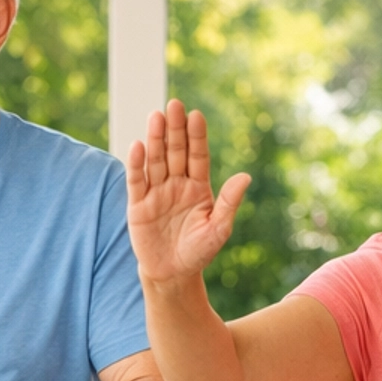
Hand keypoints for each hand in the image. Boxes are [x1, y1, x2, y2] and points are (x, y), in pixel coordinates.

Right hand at [126, 101, 250, 283]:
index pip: (198, 156)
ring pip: (156, 161)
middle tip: (174, 105)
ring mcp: (156, 193)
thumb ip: (228, 202)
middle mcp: (176, 184)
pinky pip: (137, 181)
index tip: (196, 115)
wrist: (173, 275)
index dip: (197, 136)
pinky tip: (138, 146)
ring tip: (156, 117)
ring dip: (155, 140)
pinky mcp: (138, 205)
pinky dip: (137, 164)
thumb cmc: (199, 252)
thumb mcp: (218, 229)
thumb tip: (245, 177)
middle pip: (176, 152)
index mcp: (198, 187)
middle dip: (175, 130)